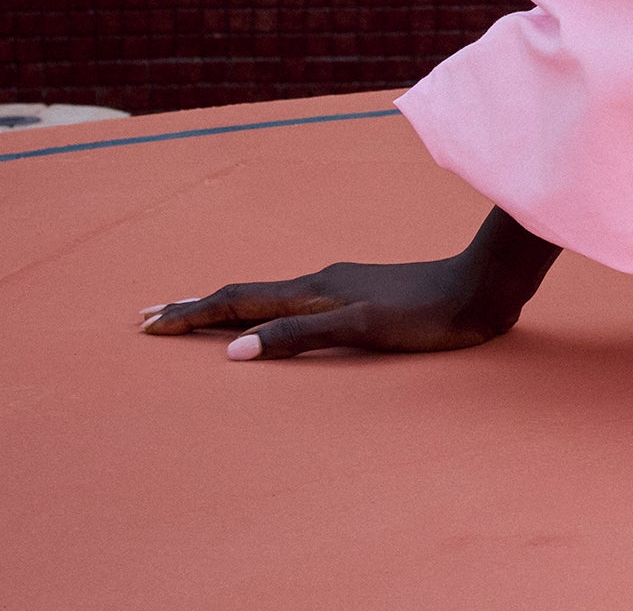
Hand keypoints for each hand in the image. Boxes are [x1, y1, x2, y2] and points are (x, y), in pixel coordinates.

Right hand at [138, 206, 558, 359]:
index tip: (147, 324)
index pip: (238, 301)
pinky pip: (293, 300)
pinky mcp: (360, 293)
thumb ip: (300, 336)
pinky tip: (270, 314)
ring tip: (195, 313)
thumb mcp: (362, 330)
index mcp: (314, 291)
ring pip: (268, 294)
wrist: (484, 287)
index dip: (192, 313)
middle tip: (148, 316)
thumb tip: (234, 350)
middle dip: (194, 306)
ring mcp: (340, 285)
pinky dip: (262, 307)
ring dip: (225, 304)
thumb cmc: (429, 315)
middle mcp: (320, 283)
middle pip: (244, 293)